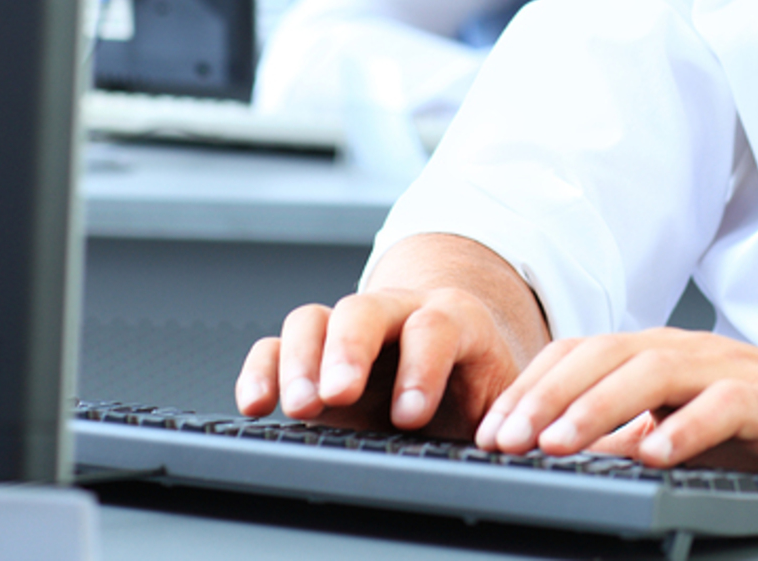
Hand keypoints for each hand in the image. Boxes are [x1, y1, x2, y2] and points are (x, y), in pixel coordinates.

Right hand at [236, 286, 526, 436]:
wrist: (456, 364)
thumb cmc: (479, 388)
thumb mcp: (501, 402)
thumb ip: (499, 417)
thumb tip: (500, 446)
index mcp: (454, 320)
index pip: (435, 325)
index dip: (422, 366)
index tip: (411, 414)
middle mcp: (396, 315)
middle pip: (367, 310)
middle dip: (350, 350)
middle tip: (339, 393)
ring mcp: (350, 332)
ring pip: (315, 320)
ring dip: (301, 361)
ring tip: (301, 407)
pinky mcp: (312, 355)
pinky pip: (276, 345)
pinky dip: (261, 369)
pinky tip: (256, 404)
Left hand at [473, 328, 757, 495]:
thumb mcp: (687, 431)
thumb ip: (633, 434)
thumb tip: (569, 453)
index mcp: (661, 355)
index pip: (581, 356)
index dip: (532, 388)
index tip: (490, 430)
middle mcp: (688, 351)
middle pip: (604, 356)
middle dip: (546, 396)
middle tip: (504, 439)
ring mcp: (729, 369)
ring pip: (652, 372)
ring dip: (597, 407)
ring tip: (557, 443)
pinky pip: (721, 405)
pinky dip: (684, 427)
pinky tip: (652, 452)